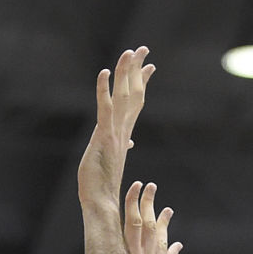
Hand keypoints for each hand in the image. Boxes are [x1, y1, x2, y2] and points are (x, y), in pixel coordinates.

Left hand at [78, 46, 154, 212]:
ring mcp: (114, 133)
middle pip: (133, 94)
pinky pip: (105, 109)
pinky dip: (104, 90)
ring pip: (123, 97)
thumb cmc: (102, 187)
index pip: (135, 104)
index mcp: (124, 135)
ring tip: (130, 52)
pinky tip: (104, 73)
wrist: (101, 205)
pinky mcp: (103, 137)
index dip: (143, 84)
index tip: (150, 67)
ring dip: (126, 73)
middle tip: (144, 49)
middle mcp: (123, 130)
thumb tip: (128, 142)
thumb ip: (120, 147)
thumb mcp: (111, 161)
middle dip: (138, 70)